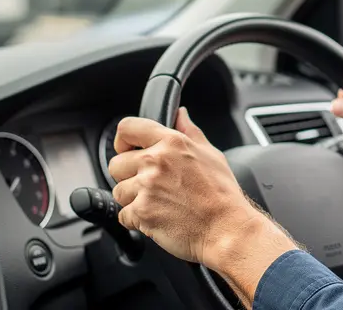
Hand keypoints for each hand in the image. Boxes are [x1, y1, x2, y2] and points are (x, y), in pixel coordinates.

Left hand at [108, 110, 295, 273]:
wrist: (227, 228)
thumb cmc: (222, 195)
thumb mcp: (211, 154)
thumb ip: (189, 131)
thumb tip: (180, 114)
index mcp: (172, 142)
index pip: (128, 128)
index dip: (123, 140)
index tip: (127, 150)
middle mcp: (155, 161)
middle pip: (116, 164)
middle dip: (128, 176)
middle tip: (150, 185)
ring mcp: (146, 187)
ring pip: (118, 191)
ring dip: (133, 199)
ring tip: (158, 203)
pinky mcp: (141, 212)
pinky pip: (123, 215)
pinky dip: (137, 220)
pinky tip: (158, 217)